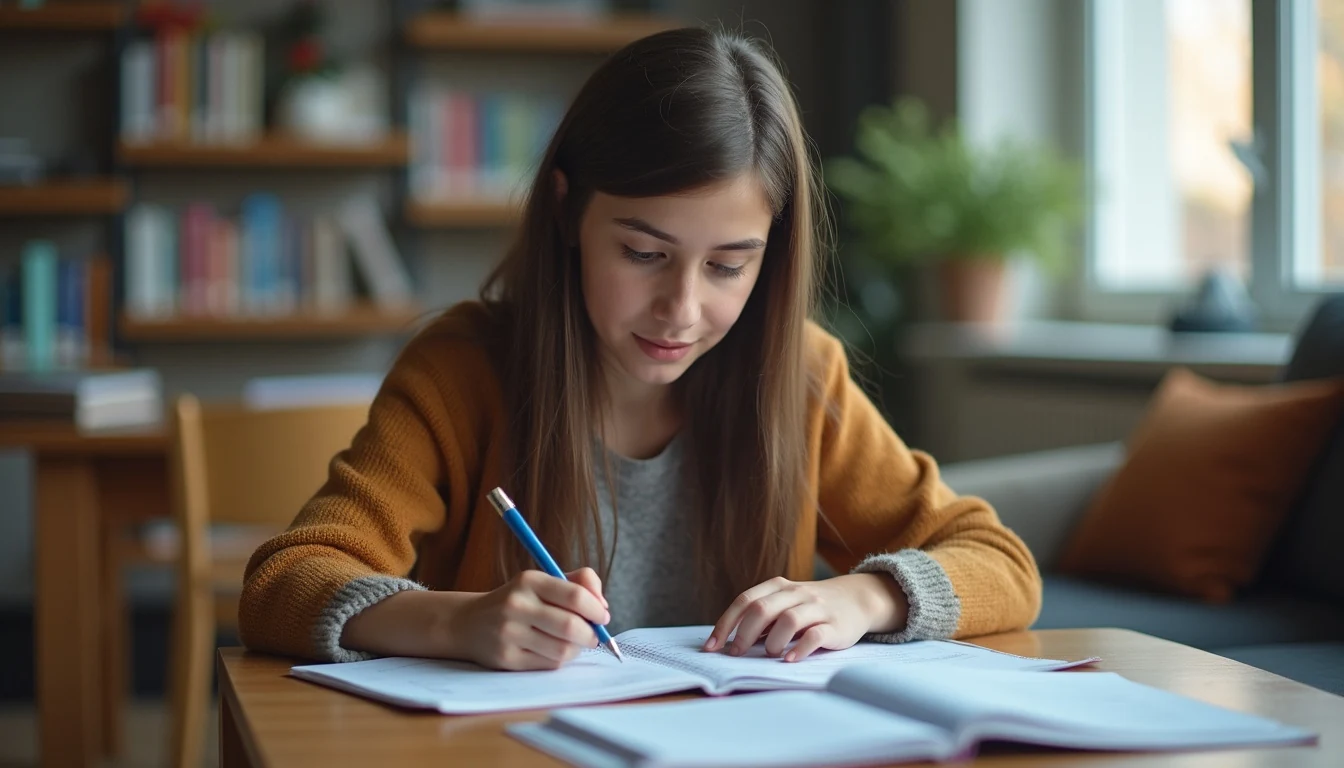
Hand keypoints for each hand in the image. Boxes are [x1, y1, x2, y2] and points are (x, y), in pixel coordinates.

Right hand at [452, 568, 609, 670]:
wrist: (469, 623)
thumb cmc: (518, 602)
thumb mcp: (543, 582)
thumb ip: (579, 583)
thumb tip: (603, 607)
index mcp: (530, 581)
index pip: (575, 596)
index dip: (597, 609)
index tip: (602, 616)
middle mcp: (517, 605)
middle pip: (571, 627)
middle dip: (591, 634)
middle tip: (593, 635)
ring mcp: (509, 633)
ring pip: (563, 650)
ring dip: (576, 650)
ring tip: (572, 643)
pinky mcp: (506, 658)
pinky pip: (549, 665)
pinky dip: (559, 660)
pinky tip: (553, 651)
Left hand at [704, 573, 908, 661]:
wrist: (857, 598)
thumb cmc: (811, 606)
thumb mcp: (785, 602)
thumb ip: (762, 616)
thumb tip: (730, 640)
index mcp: (778, 587)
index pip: (745, 601)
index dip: (726, 624)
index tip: (712, 646)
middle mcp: (796, 593)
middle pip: (762, 609)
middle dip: (743, 634)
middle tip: (735, 654)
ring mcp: (816, 608)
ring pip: (788, 620)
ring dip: (773, 642)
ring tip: (770, 655)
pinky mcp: (835, 625)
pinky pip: (815, 635)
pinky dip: (800, 649)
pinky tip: (790, 660)